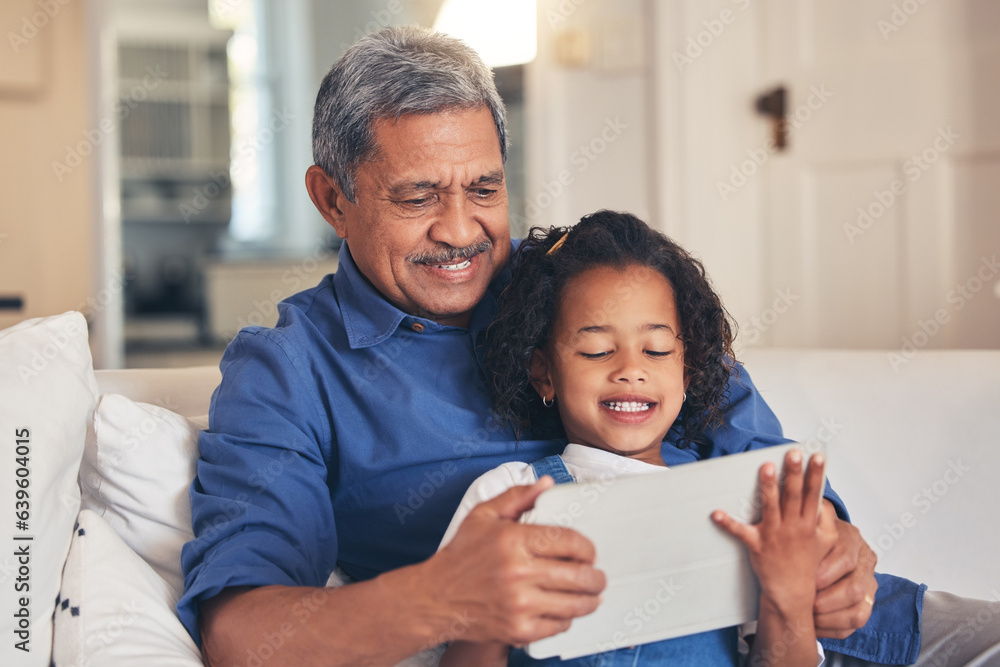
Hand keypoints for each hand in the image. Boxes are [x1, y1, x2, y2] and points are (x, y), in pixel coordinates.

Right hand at [424, 477, 605, 646]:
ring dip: (589, 599)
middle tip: (597, 576)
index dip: (588, 548)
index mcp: (513, 540)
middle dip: (596, 576)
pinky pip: (558, 625)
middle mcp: (518, 572)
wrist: (435, 598)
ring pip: (575, 604)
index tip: (588, 552)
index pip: (570, 542)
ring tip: (590, 595)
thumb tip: (547, 484)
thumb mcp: (483, 516)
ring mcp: (519, 604)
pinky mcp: (518, 630)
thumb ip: (517, 497)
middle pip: (580, 576)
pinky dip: (566, 618)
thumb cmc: (460, 556)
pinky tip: (563, 609)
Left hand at [712, 449, 825, 613]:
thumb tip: (817, 496)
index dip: (816, 475)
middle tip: (793, 454)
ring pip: (771, 507)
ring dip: (768, 488)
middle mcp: (793, 527)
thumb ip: (818, 517)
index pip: (813, 494)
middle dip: (794, 473)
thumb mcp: (819, 539)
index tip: (817, 456)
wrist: (793, 593)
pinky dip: (728, 523)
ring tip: (765, 468)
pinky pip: (741, 533)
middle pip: (793, 495)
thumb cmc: (804, 562)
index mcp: (807, 524)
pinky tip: (717, 513)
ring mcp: (775, 536)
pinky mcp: (757, 546)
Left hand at [813, 503, 878, 638]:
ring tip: (809, 617)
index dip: (824, 573)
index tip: (806, 581)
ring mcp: (869, 585)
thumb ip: (810, 517)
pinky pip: (855, 624)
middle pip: (855, 589)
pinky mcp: (866, 604)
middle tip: (806, 604)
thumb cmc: (813, 534)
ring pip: (858, 611)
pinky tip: (816, 627)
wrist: (822, 543)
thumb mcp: (812, 520)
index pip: (845, 559)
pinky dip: (834, 629)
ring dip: (830, 618)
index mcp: (852, 539)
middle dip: (827, 600)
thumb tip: (805, 510)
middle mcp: (865, 562)